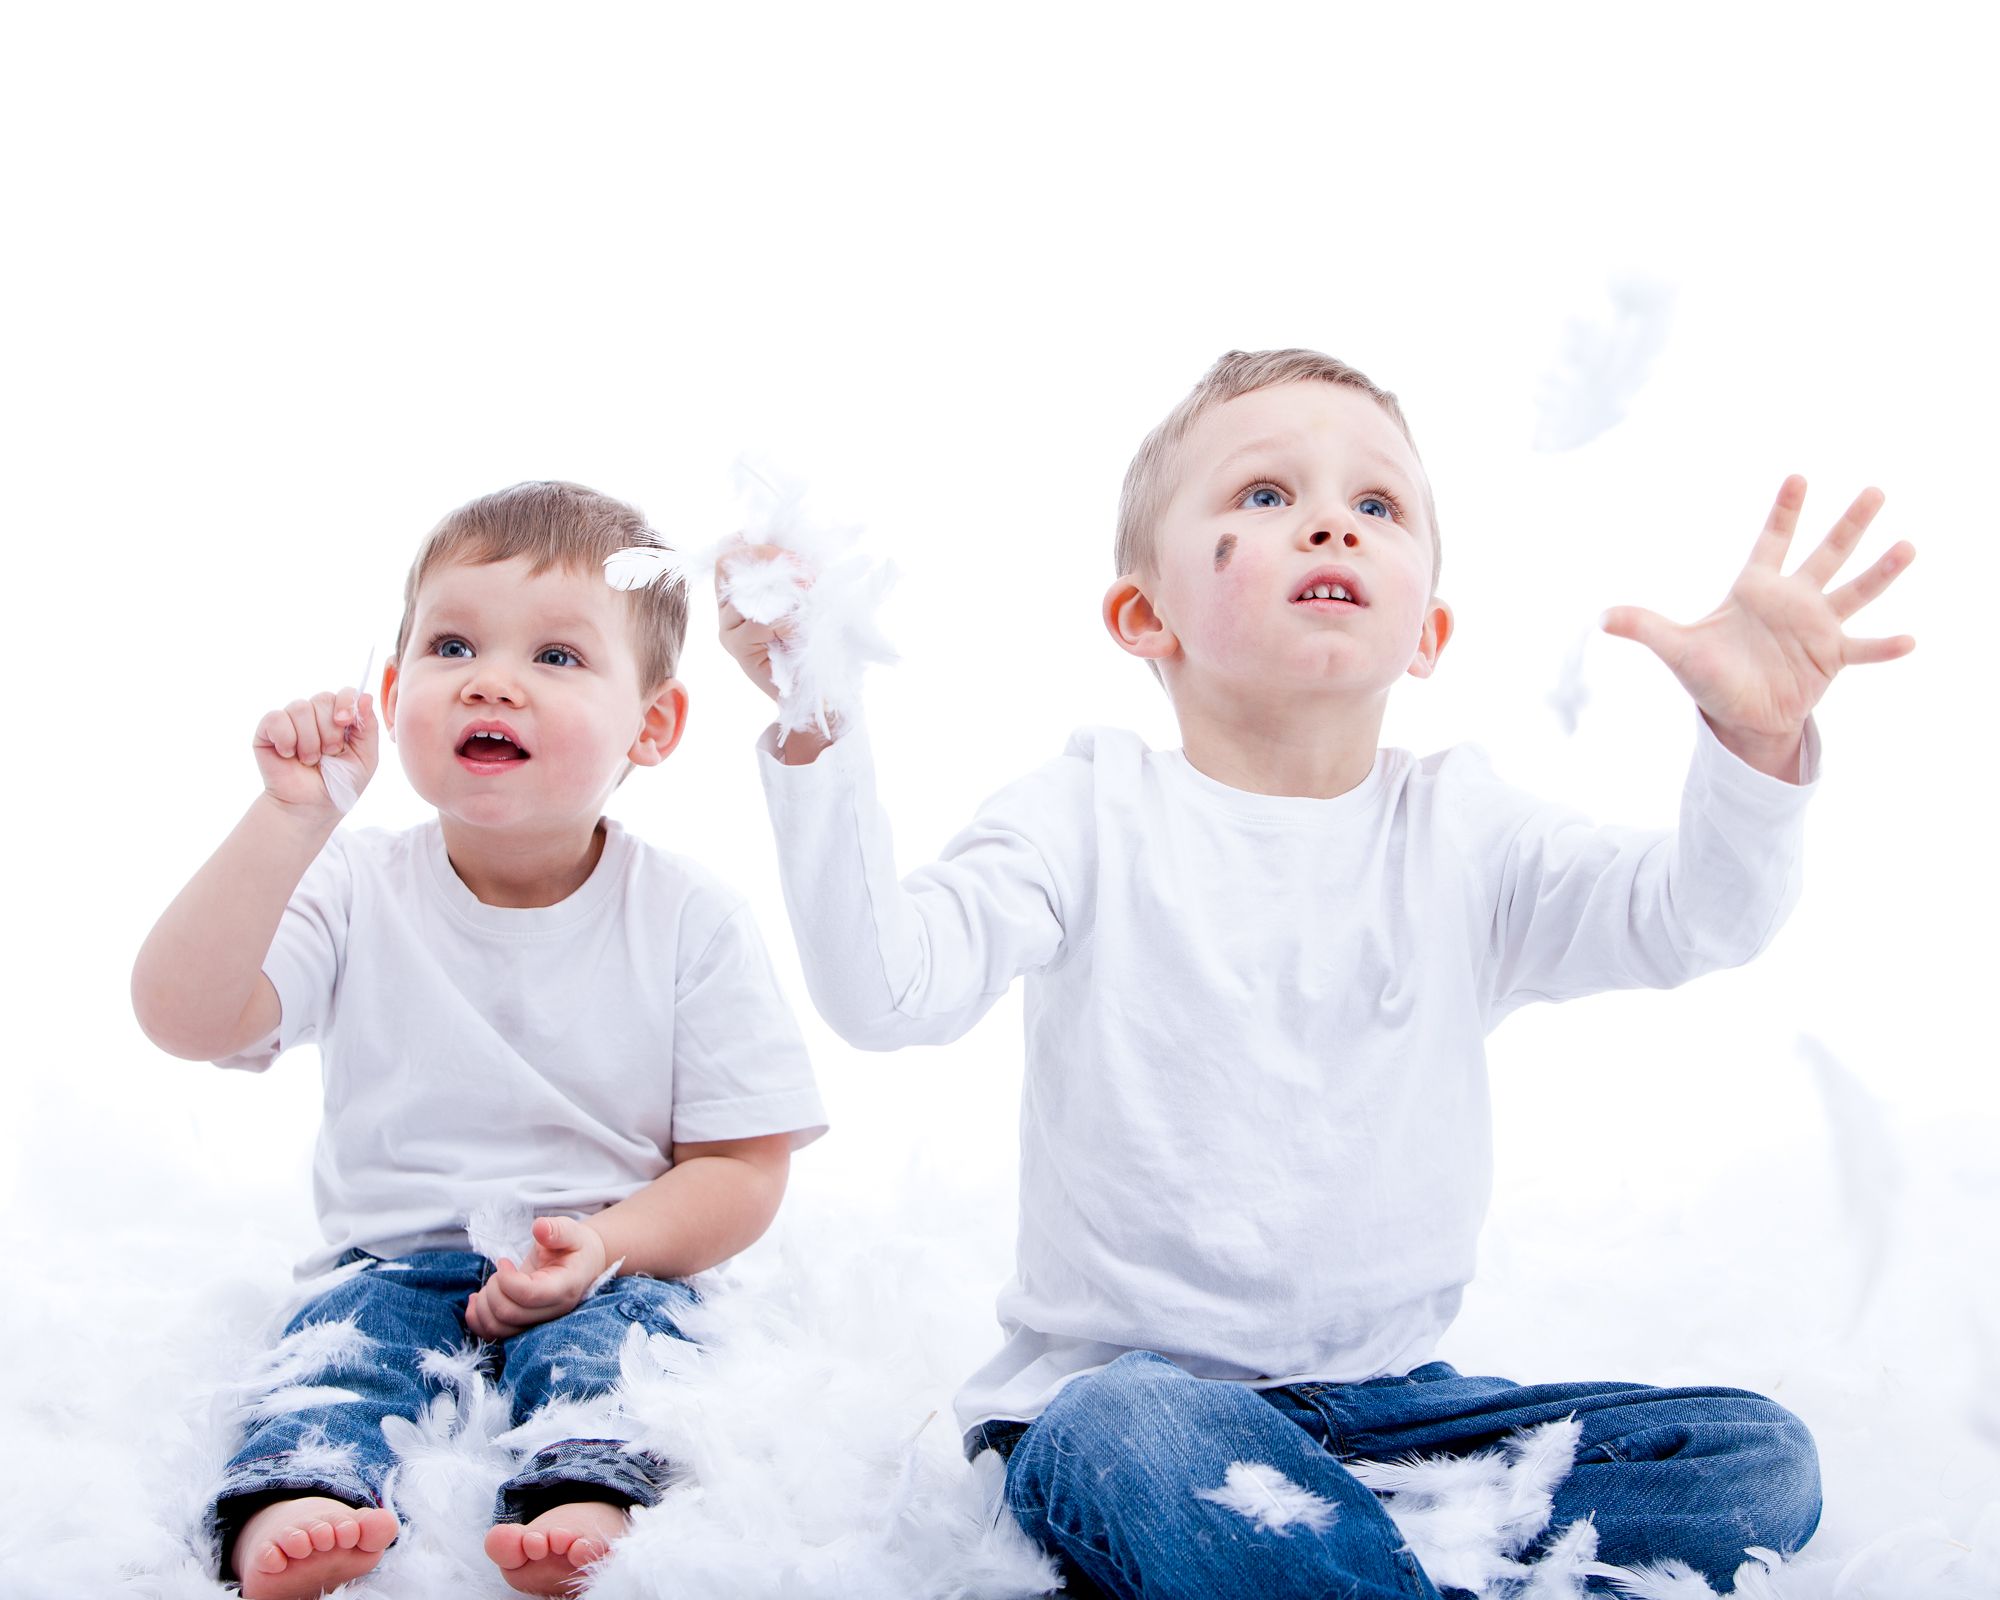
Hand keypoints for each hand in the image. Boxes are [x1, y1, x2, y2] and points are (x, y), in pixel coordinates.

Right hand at [253, 688, 377, 815]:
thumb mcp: (365, 757)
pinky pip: (276, 719)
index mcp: (340, 717)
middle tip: (329, 754)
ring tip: (310, 760)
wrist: (311, 807)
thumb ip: (368, 727)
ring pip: (300, 708)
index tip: (345, 722)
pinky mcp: (267, 730)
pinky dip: (286, 739)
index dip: (346, 702)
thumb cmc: (339, 783)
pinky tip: (289, 755)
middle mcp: (315, 715)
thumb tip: (365, 697)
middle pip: (323, 698)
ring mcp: (291, 720)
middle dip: (329, 731)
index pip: (345, 692)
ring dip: (309, 740)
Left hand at [463, 1216, 610, 1340]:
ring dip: (483, 1305)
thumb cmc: (573, 1247)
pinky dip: (477, 1320)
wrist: (580, 1266)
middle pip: (510, 1313)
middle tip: (498, 1271)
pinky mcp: (524, 1327)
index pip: (529, 1295)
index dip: (508, 1279)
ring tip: (490, 1284)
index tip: (503, 1261)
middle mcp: (552, 1312)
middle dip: (493, 1289)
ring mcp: (537, 1323)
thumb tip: (540, 1227)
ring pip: (498, 1328)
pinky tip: (477, 1300)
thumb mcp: (570, 1232)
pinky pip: (493, 1335)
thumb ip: (557, 1229)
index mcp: (565, 1287)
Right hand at [715, 540, 800, 702]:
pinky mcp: (735, 647)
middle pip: (728, 564)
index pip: (729, 556)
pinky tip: (800, 631)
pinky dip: (787, 620)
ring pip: (747, 591)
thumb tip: (798, 552)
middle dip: (769, 559)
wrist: (814, 690)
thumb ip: (797, 575)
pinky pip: (761, 619)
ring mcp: (727, 628)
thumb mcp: (807, 600)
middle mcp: (726, 609)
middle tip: (804, 569)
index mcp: (739, 594)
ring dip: (785, 591)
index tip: (785, 547)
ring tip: (810, 602)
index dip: (751, 542)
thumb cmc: (813, 645)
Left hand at [1601, 476, 1914, 779]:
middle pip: (1827, 553)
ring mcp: (1817, 627)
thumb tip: (1601, 616)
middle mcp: (1794, 600)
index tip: (1798, 476)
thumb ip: (1644, 627)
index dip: (1784, 511)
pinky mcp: (1831, 659)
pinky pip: (1864, 649)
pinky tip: (1912, 640)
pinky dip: (1885, 647)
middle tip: (1876, 490)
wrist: (1739, 715)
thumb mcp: (1676, 649)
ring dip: (1881, 572)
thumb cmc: (1710, 675)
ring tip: (1908, 547)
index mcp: (1756, 588)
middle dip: (1849, 524)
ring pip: (1855, 591)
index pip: (1772, 541)